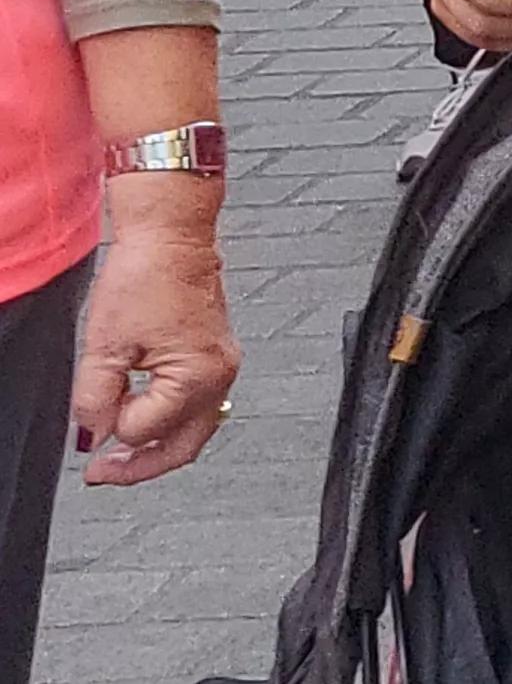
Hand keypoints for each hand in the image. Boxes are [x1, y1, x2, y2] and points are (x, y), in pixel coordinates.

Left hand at [70, 224, 235, 486]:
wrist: (171, 238)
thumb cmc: (146, 277)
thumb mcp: (103, 346)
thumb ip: (94, 399)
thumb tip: (93, 435)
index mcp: (196, 377)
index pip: (145, 430)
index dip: (109, 429)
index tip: (85, 428)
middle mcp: (220, 376)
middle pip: (184, 446)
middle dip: (141, 466)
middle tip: (102, 474)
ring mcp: (224, 366)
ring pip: (193, 430)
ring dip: (155, 444)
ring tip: (118, 452)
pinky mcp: (217, 356)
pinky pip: (198, 405)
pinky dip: (169, 419)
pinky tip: (142, 417)